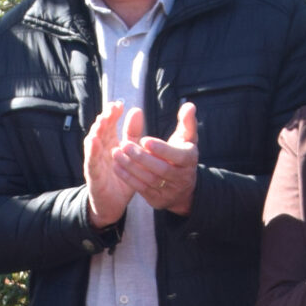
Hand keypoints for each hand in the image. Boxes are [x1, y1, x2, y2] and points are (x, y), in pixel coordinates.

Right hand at [83, 103, 135, 226]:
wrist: (112, 205)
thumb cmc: (122, 178)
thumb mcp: (131, 154)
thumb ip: (133, 134)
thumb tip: (136, 110)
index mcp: (109, 144)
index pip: (109, 125)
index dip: (112, 114)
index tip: (119, 104)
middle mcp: (100, 151)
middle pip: (100, 131)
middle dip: (105, 118)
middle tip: (111, 108)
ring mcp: (95, 162)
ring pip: (93, 144)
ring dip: (96, 131)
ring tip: (101, 120)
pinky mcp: (93, 175)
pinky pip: (91, 162)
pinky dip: (91, 151)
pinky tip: (93, 140)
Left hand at [115, 101, 199, 215]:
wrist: (183, 188)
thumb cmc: (181, 155)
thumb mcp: (187, 139)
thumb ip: (187, 122)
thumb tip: (189, 106)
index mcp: (189, 160)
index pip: (177, 156)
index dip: (161, 149)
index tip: (145, 139)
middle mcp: (182, 178)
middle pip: (161, 169)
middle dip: (141, 157)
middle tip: (124, 145)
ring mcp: (169, 191)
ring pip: (149, 179)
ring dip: (130, 167)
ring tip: (116, 153)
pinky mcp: (157, 199)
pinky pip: (141, 189)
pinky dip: (127, 177)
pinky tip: (116, 166)